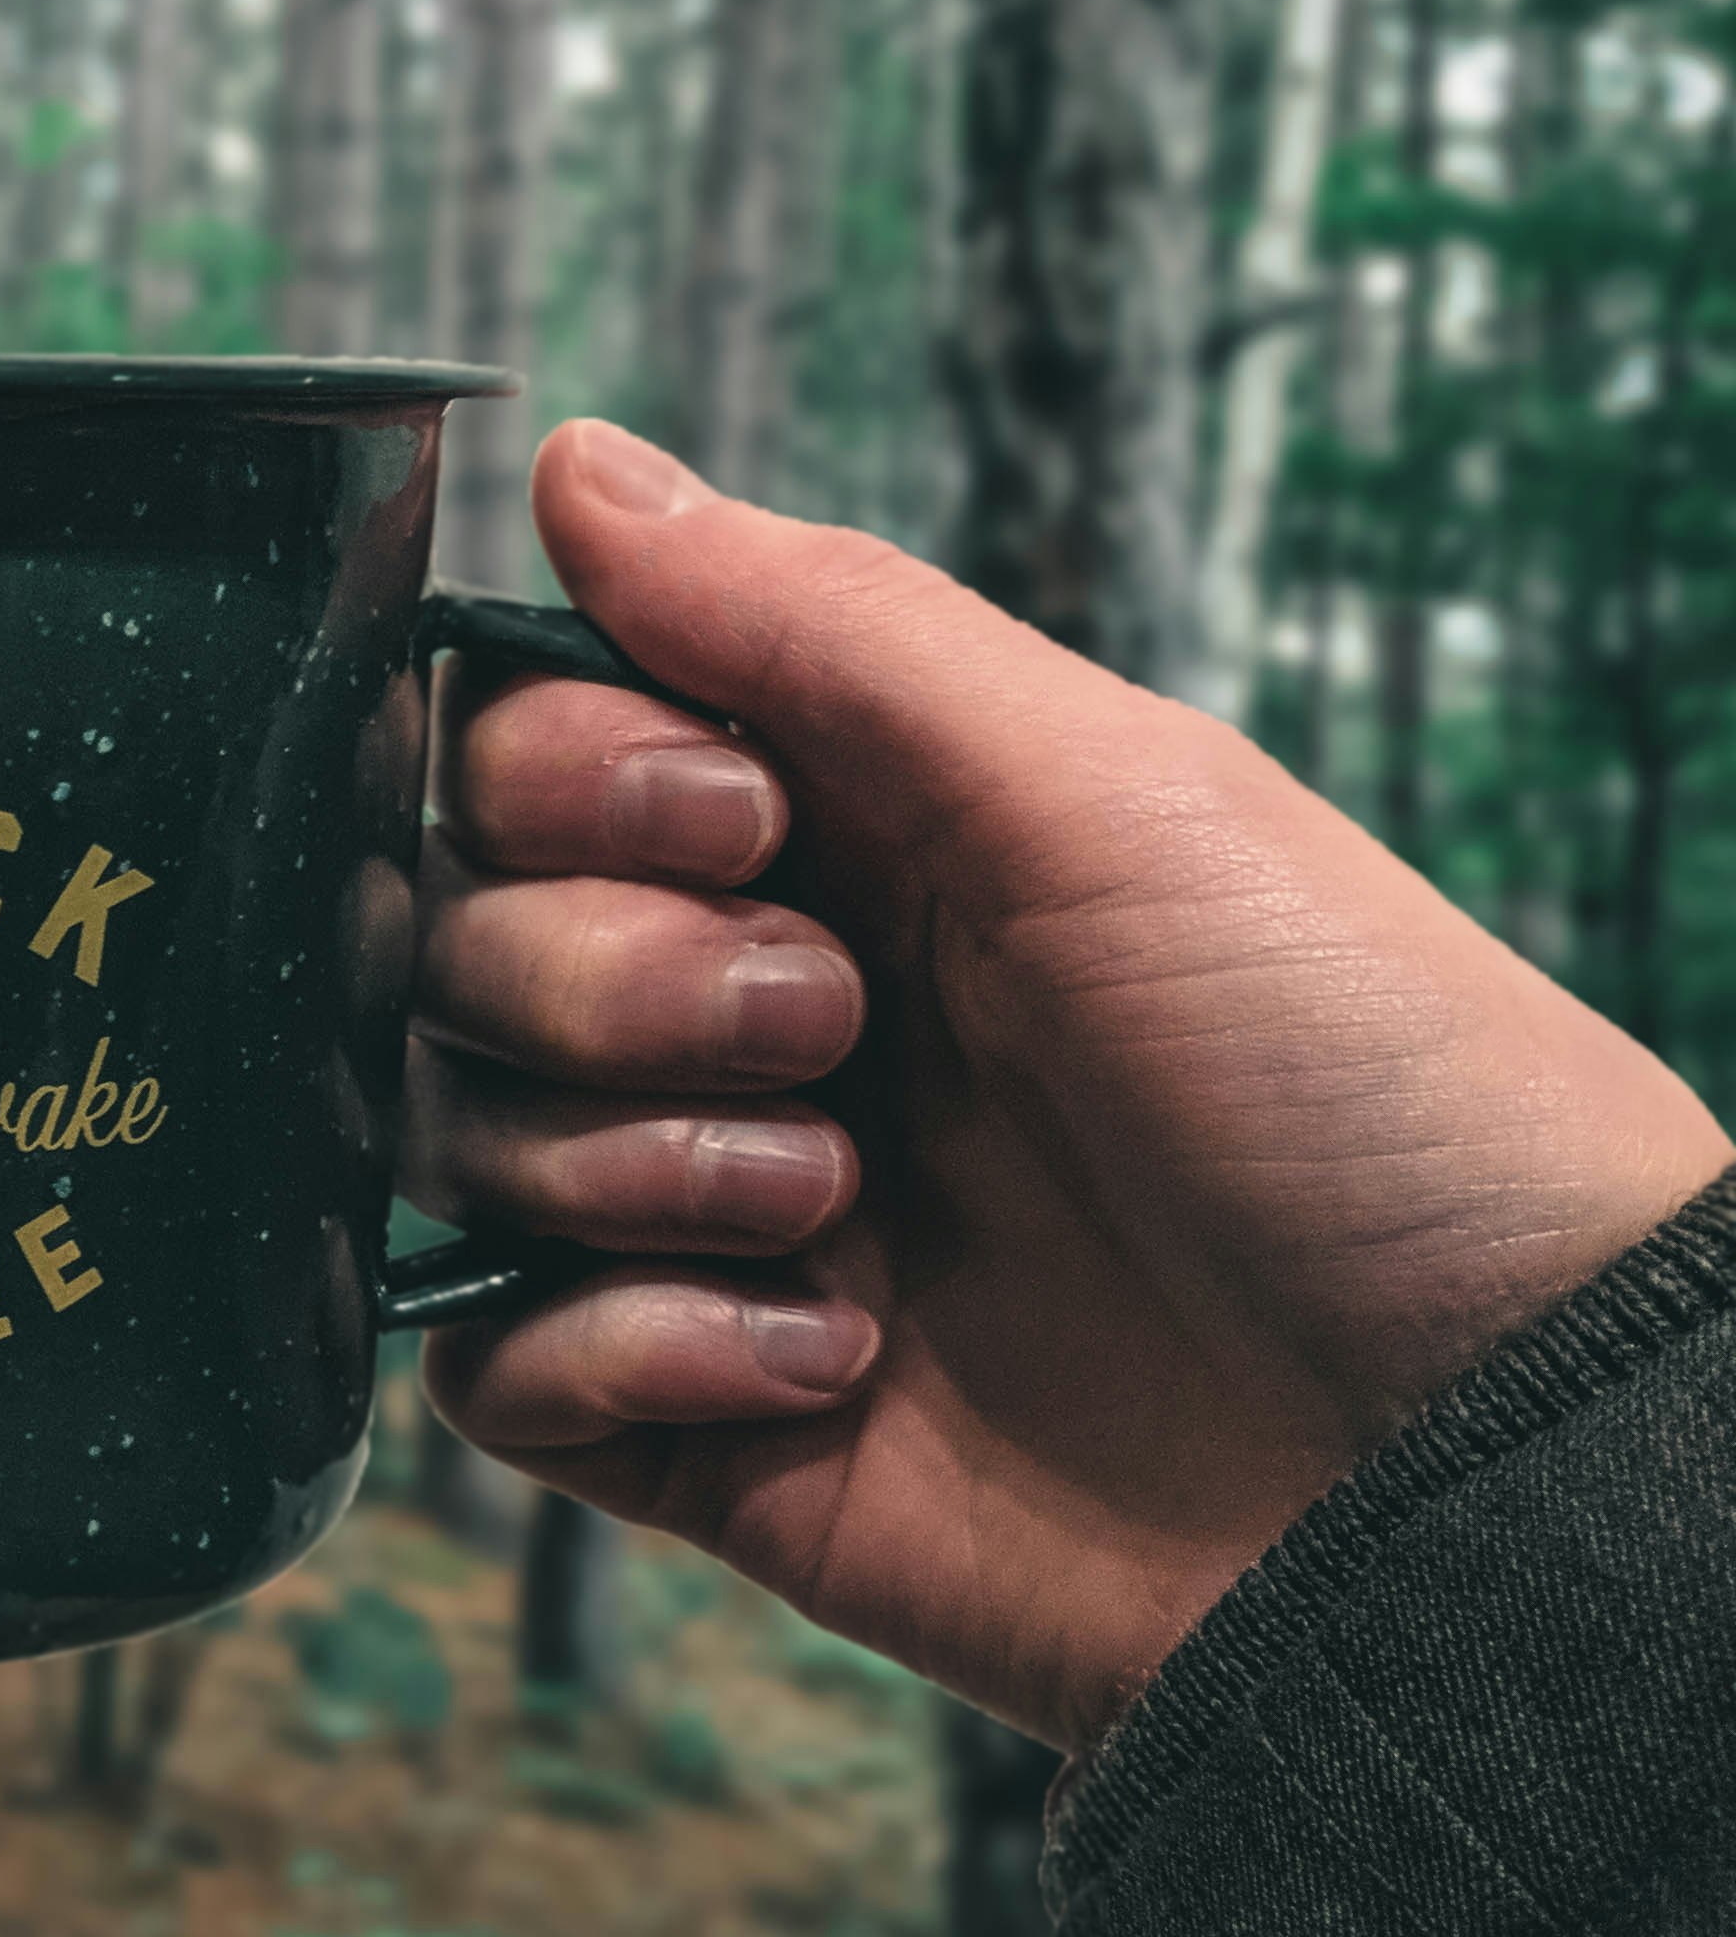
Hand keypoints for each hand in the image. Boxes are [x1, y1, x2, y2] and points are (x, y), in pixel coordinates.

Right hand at [392, 419, 1732, 1753]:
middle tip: (829, 1032)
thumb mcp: (1114, 801)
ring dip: (625, 1167)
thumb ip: (818, 624)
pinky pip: (499, 1376)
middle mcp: (762, 1018)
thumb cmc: (1370, 1101)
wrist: (1476, 1471)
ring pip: (464, 1143)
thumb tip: (575, 465)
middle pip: (460, 942)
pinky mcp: (715, 1431)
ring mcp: (730, 1227)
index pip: (531, 757)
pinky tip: (814, 1363)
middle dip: (608, 980)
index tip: (731, 826)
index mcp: (851, 842)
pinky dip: (611, 1359)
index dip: (567, 781)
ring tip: (839, 1219)